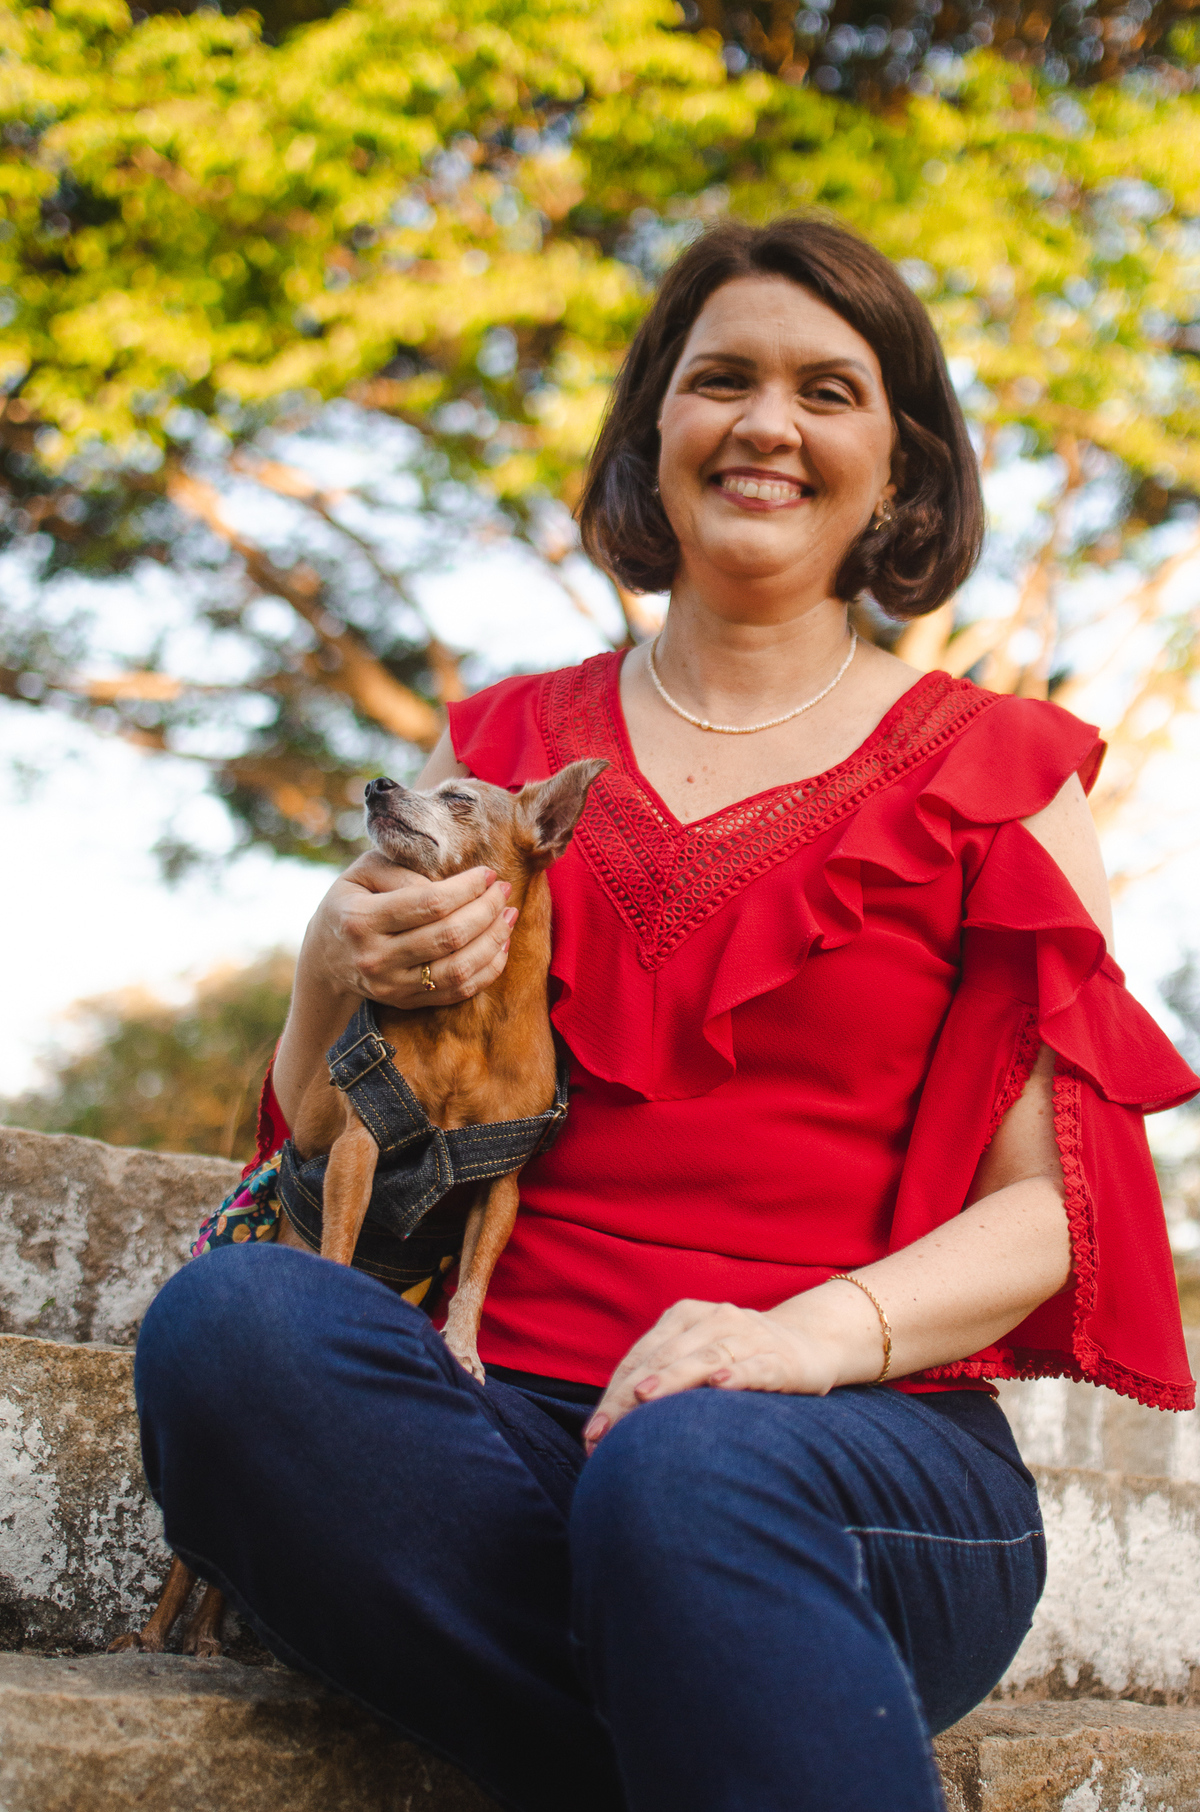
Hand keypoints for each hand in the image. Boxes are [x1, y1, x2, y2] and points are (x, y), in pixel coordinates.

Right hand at [311, 850, 515, 1009]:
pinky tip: (500, 944)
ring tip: (508, 915)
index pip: (429, 903)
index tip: (488, 874)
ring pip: (458, 969)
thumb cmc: (353, 901)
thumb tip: (448, 884)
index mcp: (361, 920)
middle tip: (503, 890)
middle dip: (486, 910)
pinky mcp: (407, 1002)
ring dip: (493, 940)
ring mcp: (391, 986)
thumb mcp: (364, 873)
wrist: (327, 957)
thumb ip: (403, 870)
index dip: (467, 888)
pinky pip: (458, 992)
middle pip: (449, 937)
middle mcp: (375, 958)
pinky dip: (487, 969)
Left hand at [582, 1297, 853, 1455]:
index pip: (641, 1356)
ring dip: (672, 1377)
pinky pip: (756, 1367)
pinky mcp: (781, 1359)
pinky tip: (719, 1385)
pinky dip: (737, 1375)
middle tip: (604, 1433)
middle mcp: (714, 1319)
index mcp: (686, 1316)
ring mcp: (749, 1336)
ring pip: (704, 1358)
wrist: (812, 1341)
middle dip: (629, 1396)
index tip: (592, 1434)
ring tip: (644, 1397)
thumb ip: (662, 1378)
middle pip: (664, 1357)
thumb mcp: (699, 1356)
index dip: (614, 1394)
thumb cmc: (741, 1356)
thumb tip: (610, 1426)